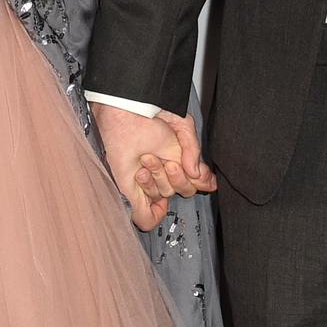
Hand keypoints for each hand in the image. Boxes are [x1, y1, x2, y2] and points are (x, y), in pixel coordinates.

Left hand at [91, 102, 217, 232]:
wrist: (126, 109)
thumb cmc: (151, 111)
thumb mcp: (183, 126)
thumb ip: (193, 150)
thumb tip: (197, 175)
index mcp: (179, 159)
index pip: (196, 181)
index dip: (201, 180)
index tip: (198, 174)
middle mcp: (164, 172)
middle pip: (183, 191)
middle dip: (177, 177)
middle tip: (168, 162)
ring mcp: (148, 181)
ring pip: (164, 196)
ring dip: (157, 178)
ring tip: (145, 158)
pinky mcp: (130, 188)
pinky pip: (145, 217)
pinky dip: (150, 213)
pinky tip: (143, 177)